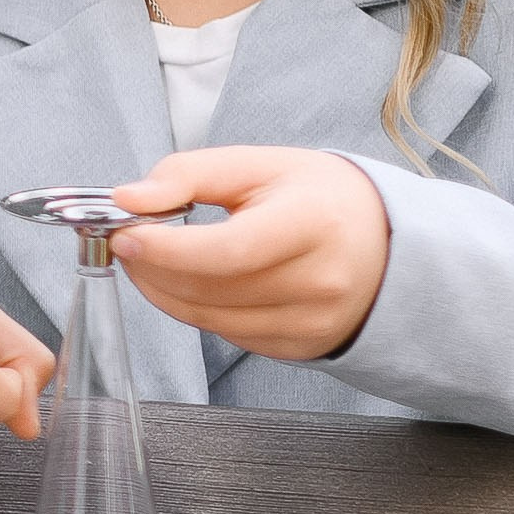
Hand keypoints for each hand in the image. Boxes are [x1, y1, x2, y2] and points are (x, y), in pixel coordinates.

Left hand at [109, 147, 391, 361]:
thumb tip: (128, 198)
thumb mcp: (261, 164)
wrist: (386, 243)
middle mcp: (320, 282)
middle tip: (127, 240)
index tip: (127, 233)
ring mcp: (312, 323)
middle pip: (211, 291)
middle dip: (153, 268)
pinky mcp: (301, 349)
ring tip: (150, 258)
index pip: (228, 251)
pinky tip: (192, 281)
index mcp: (314, 223)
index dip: (168, 248)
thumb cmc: (320, 197)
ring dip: (164, 292)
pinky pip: (227, 335)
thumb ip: (190, 174)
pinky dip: (197, 309)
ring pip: (210, 320)